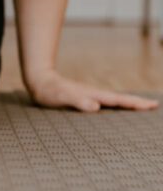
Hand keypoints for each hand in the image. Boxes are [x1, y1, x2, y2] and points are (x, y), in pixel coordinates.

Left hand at [26, 68, 158, 112]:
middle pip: (120, 99)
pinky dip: (116, 106)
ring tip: (142, 108)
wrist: (39, 80)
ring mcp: (90, 96)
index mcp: (93, 95)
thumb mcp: (62, 97)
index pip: (118, 100)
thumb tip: (96, 107)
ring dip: (129, 104)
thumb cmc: (49, 91)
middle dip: (138, 103)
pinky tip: (117, 110)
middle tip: (154, 106)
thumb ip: (77, 101)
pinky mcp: (85, 99)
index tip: (151, 105)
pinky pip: (106, 103)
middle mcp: (94, 94)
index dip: (135, 103)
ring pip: (114, 100)